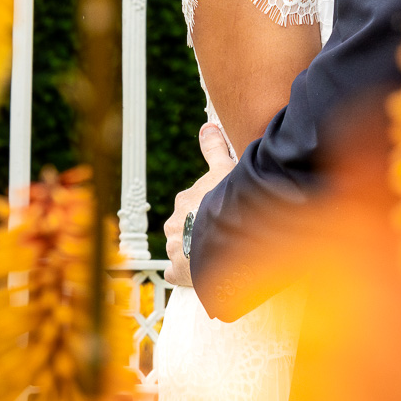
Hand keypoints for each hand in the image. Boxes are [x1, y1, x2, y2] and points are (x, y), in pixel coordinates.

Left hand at [163, 124, 235, 286]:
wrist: (225, 237)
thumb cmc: (227, 201)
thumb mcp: (224, 168)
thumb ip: (214, 148)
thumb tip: (207, 126)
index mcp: (184, 200)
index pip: (190, 204)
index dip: (205, 208)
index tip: (217, 213)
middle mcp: (174, 223)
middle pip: (184, 227)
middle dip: (197, 230)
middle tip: (219, 234)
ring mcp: (174, 248)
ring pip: (180, 249)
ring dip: (193, 252)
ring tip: (215, 254)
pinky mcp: (176, 272)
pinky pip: (176, 273)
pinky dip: (185, 274)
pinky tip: (200, 273)